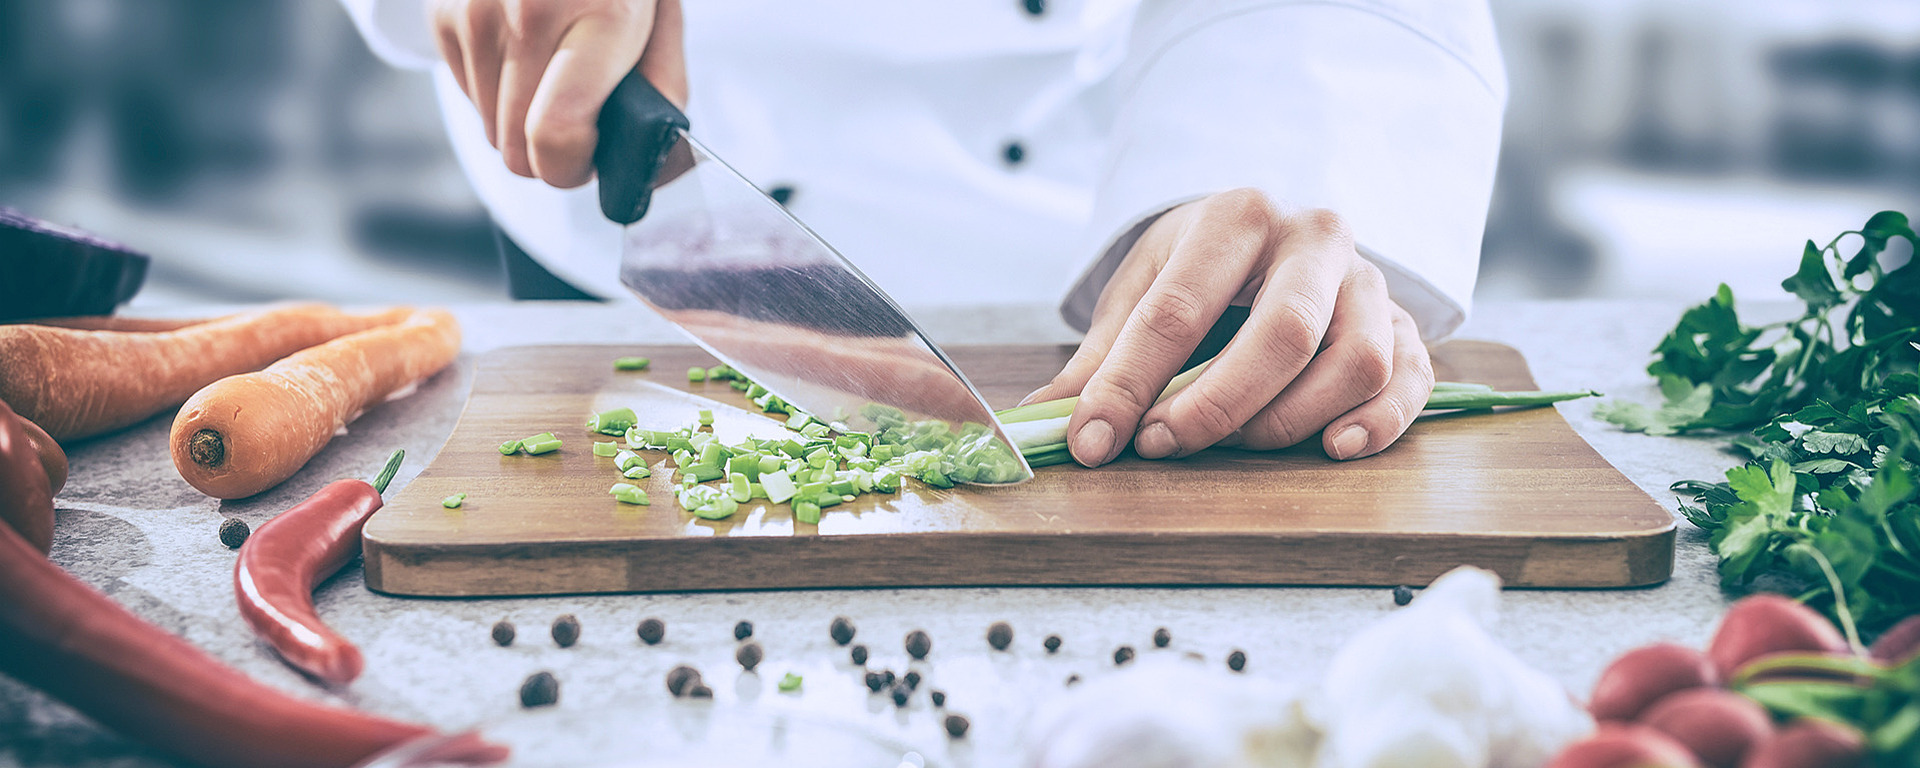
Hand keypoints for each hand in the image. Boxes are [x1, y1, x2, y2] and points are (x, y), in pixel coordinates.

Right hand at [430, 0, 686, 187]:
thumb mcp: (662, 25)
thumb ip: (660, 97)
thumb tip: (641, 168)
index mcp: (602, 13)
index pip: (556, 133)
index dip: (571, 166)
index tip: (590, 154)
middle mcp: (530, 10)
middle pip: (516, 148)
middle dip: (550, 153)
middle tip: (580, 117)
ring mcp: (477, 10)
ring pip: (491, 131)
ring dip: (523, 121)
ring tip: (553, 73)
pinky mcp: (444, 14)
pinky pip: (469, 99)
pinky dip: (497, 92)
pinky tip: (523, 52)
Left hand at [1025, 189, 1434, 465]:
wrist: (1272, 235)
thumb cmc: (1200, 270)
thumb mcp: (1142, 291)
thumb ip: (1098, 359)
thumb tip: (1039, 417)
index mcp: (1235, 216)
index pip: (1178, 308)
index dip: (1129, 385)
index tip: (1093, 441)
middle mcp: (1314, 237)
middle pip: (1282, 334)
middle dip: (1217, 404)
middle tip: (1164, 445)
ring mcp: (1369, 281)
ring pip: (1354, 360)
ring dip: (1290, 420)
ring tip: (1237, 445)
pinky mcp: (1405, 324)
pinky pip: (1409, 378)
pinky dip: (1378, 422)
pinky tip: (1333, 447)